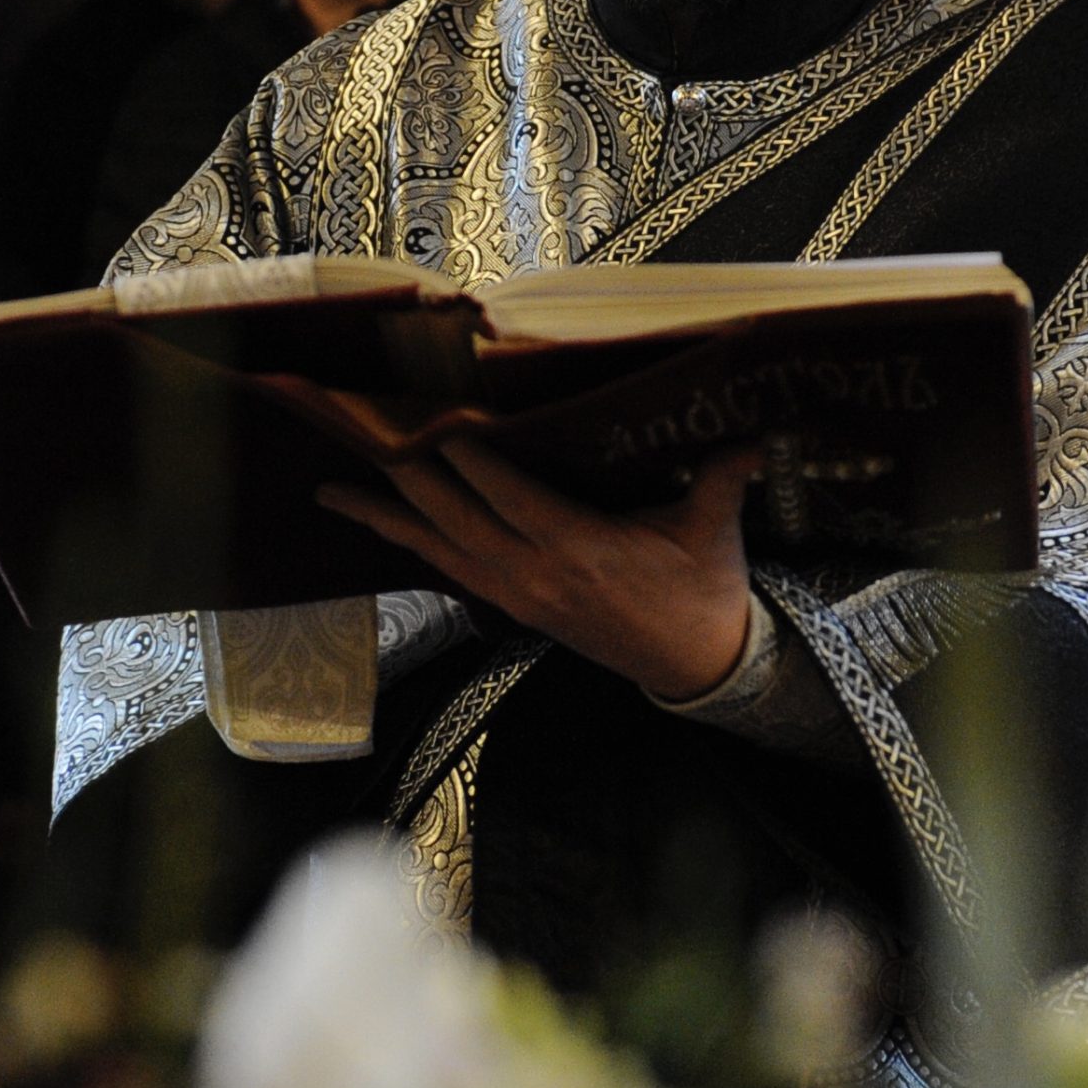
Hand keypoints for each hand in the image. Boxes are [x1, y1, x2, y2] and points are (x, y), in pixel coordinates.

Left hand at [317, 439, 757, 701]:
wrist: (697, 665)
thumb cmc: (703, 590)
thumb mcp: (713, 530)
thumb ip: (722, 477)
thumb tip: (753, 429)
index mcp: (581, 550)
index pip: (511, 498)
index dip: (470, 461)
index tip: (432, 422)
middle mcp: (536, 574)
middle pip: (456, 518)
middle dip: (408, 476)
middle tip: (361, 433)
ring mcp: (518, 594)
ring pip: (439, 549)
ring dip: (387, 515)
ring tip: (333, 488)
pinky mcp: (514, 606)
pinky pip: (449, 571)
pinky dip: (411, 544)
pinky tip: (379, 523)